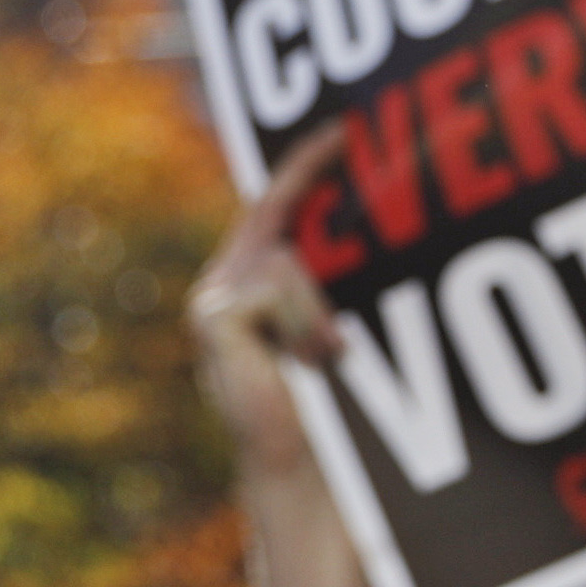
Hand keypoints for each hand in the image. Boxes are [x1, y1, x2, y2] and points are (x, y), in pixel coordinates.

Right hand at [189, 125, 352, 487]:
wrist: (296, 456)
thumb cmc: (321, 398)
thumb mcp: (326, 322)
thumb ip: (323, 278)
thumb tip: (372, 227)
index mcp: (246, 277)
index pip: (274, 203)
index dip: (305, 164)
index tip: (344, 130)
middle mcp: (222, 279)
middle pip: (279, 221)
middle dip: (313, 197)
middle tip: (348, 203)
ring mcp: (213, 297)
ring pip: (288, 262)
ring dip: (321, 313)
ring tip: (328, 358)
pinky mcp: (216, 317)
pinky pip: (279, 287)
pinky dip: (307, 326)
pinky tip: (309, 362)